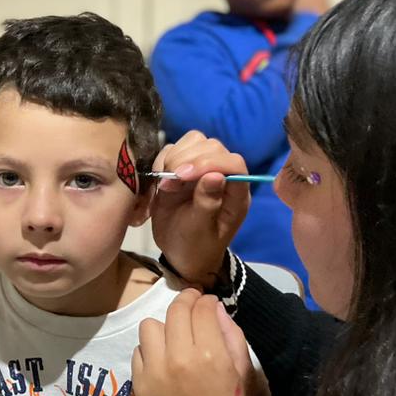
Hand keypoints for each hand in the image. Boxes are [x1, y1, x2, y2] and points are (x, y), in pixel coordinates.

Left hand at [133, 290, 252, 395]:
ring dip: (164, 327)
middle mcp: (179, 358)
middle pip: (175, 312)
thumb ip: (231, 334)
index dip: (206, 300)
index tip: (207, 302)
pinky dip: (151, 350)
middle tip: (192, 305)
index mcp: (210, 355)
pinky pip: (138, 351)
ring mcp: (154, 371)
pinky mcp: (139, 383)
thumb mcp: (242, 371)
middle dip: (185, 302)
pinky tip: (164, 359)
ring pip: (149, 326)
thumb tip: (214, 307)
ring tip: (175, 337)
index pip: (202, 310)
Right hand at [150, 131, 251, 285]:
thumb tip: (216, 175)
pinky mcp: (182, 168)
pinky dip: (163, 160)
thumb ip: (208, 203)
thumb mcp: (200, 230)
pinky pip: (174, 149)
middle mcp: (222, 175)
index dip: (209, 162)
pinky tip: (160, 180)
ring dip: (175, 157)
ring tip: (165, 182)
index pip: (233, 163)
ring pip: (194, 142)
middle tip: (169, 183)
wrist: (178, 253)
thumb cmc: (194, 246)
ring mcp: (202, 170)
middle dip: (188, 160)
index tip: (182, 176)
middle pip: (212, 147)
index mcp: (236, 193)